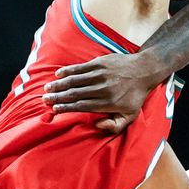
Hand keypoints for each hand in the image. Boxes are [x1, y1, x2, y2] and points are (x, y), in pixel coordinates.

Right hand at [43, 52, 169, 122]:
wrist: (144, 70)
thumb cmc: (135, 96)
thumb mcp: (130, 116)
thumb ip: (114, 125)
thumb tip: (96, 125)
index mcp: (108, 103)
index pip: (82, 106)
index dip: (67, 108)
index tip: (54, 110)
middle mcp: (102, 88)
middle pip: (75, 93)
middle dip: (58, 97)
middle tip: (45, 100)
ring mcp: (100, 74)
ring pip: (75, 80)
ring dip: (59, 85)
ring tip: (47, 89)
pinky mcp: (99, 63)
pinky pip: (80, 68)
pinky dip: (68, 71)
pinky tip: (58, 75)